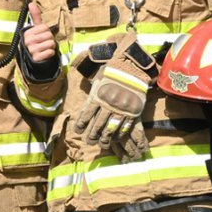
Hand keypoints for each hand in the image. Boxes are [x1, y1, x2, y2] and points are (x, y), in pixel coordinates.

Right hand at [22, 1, 56, 64]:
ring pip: (51, 43)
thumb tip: (31, 3)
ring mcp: (31, 50)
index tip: (42, 35)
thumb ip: (35, 16)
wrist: (34, 57)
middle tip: (44, 42)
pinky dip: (50, 53)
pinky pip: (50, 52)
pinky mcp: (36, 58)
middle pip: (49, 35)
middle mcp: (28, 41)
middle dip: (50, 39)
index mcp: (27, 33)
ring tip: (45, 48)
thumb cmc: (37, 40)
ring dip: (51, 46)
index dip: (47, 31)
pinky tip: (45, 54)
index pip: (45, 27)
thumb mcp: (35, 28)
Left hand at [70, 33, 155, 159]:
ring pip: (111, 128)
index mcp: (97, 96)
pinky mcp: (132, 111)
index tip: (78, 131)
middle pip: (98, 125)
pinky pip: (125, 126)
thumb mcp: (97, 82)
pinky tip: (116, 138)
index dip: (81, 125)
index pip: (86, 115)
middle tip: (90, 142)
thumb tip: (83, 106)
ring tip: (102, 144)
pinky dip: (120, 134)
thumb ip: (91, 95)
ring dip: (106, 138)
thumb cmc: (111, 73)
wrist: (130, 67)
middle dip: (92, 135)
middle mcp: (108, 104)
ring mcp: (121, 108)